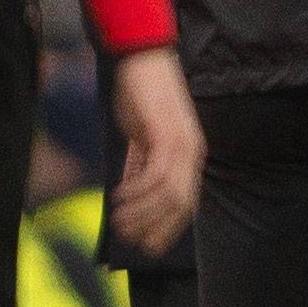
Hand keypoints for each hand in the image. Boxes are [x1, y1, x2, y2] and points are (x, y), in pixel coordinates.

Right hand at [109, 48, 204, 257]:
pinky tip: (117, 197)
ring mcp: (181, 145)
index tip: (150, 246)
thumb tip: (130, 190)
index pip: (186, 202)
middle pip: (181, 205)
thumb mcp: (141, 135)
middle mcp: (190, 153)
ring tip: (118, 223)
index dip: (169, 227)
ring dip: (141, 214)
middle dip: (156, 228)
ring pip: (166, 195)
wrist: (144, 60)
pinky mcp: (166, 136)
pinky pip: (153, 175)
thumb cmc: (142, 95)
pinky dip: (136, 191)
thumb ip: (139, 162)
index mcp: (189, 154)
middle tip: (133, 243)